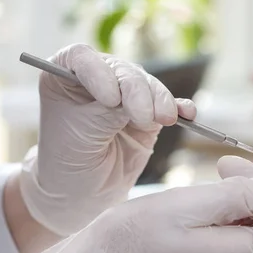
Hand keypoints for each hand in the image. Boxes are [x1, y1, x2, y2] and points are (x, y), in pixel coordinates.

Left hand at [18, 43, 195, 235]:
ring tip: (166, 119)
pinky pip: (168, 104)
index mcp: (65, 75)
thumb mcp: (82, 132)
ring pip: (148, 86)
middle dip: (137, 92)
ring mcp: (126, 95)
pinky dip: (179, 107)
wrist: (82, 194)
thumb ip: (109, 111)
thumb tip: (143, 98)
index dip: (99, 73)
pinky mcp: (149, 113)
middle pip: (122, 71)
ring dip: (160, 101)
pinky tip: (187, 114)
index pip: (83, 58)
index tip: (110, 99)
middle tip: (144, 117)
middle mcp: (97, 78)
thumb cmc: (68, 160)